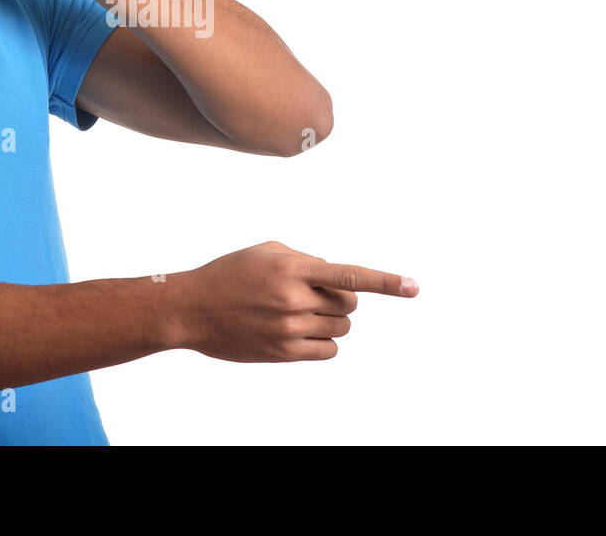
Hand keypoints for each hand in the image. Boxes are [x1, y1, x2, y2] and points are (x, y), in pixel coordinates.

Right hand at [166, 241, 418, 361]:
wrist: (191, 309)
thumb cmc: (229, 274)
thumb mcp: (266, 251)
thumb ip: (305, 259)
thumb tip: (336, 277)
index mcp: (292, 268)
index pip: (350, 274)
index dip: (387, 281)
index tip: (415, 287)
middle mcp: (294, 299)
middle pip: (350, 303)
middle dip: (341, 297)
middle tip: (313, 293)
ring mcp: (289, 329)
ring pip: (341, 327)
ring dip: (331, 318)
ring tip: (299, 311)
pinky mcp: (283, 353)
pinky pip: (329, 350)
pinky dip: (324, 340)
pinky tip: (302, 331)